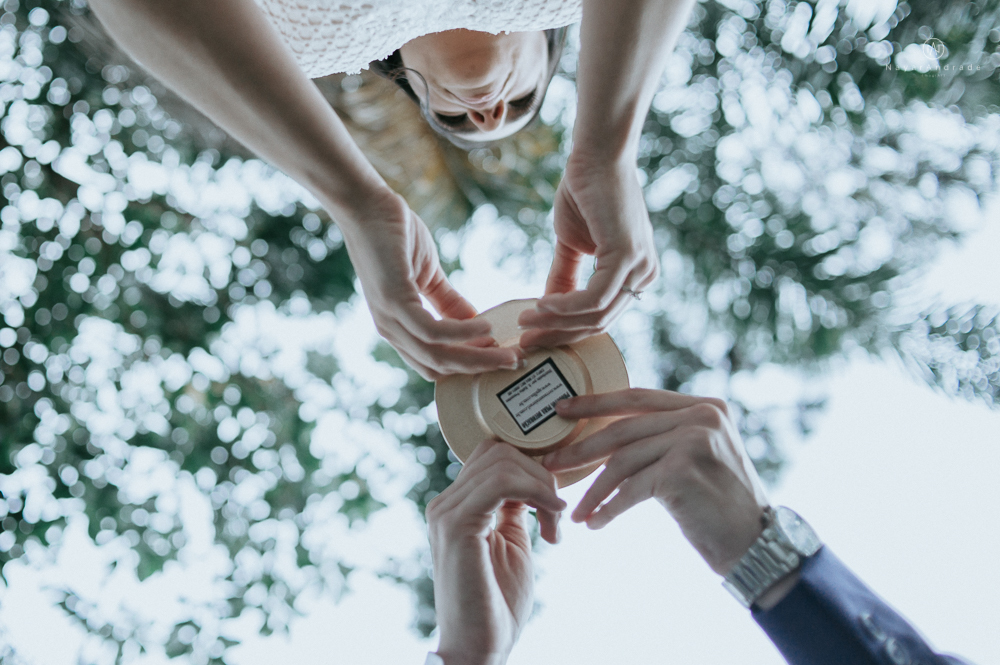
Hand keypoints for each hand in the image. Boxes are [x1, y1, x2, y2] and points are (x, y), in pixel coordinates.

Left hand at [340, 191, 521, 380]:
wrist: (368, 205)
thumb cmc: (396, 237)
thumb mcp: (430, 276)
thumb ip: (449, 302)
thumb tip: (477, 325)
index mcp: (398, 328)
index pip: (434, 365)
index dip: (466, 370)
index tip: (500, 362)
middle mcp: (391, 330)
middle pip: (439, 367)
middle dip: (478, 369)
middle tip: (512, 364)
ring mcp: (390, 318)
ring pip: (437, 355)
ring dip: (476, 357)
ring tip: (506, 352)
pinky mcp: (394, 299)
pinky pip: (432, 330)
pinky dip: (462, 333)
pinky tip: (484, 326)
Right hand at [426, 440, 564, 664]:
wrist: (478, 648)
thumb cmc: (496, 602)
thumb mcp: (511, 543)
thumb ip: (513, 509)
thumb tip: (529, 481)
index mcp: (456, 506)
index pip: (492, 455)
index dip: (531, 468)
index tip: (553, 503)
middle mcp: (445, 504)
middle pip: (500, 452)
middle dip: (541, 476)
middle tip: (558, 517)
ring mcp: (447, 513)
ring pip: (504, 462)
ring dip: (543, 488)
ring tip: (555, 525)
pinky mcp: (457, 526)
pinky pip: (501, 483)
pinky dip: (536, 493)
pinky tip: (551, 521)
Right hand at [518, 156, 658, 347]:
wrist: (596, 155)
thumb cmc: (585, 192)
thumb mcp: (572, 244)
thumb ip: (564, 278)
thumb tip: (547, 308)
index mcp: (634, 276)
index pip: (600, 318)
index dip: (565, 332)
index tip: (532, 337)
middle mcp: (643, 277)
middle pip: (599, 323)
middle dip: (558, 336)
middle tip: (523, 343)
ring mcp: (640, 268)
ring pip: (596, 316)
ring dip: (556, 323)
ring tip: (524, 323)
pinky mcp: (627, 258)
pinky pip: (593, 299)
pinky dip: (564, 307)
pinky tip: (540, 305)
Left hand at [542, 389, 767, 575]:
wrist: (757, 546)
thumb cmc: (721, 507)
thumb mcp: (698, 457)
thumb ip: (666, 437)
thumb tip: (607, 435)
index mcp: (705, 406)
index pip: (638, 397)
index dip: (596, 402)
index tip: (562, 410)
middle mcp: (703, 416)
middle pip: (624, 428)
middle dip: (582, 447)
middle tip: (550, 463)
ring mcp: (694, 439)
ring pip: (623, 460)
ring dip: (593, 489)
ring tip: (574, 510)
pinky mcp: (683, 470)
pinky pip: (631, 488)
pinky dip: (609, 507)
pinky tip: (595, 523)